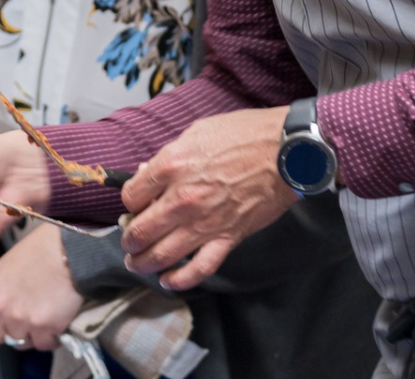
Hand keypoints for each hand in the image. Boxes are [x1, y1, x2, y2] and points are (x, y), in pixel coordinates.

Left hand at [0, 227, 83, 363]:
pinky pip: (44, 344)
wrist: (67, 252)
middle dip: (11, 329)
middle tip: (26, 309)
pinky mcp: (42, 327)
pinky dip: (51, 336)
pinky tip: (56, 316)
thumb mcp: (4, 269)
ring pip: (23, 342)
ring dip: (33, 332)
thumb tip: (0, 315)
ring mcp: (19, 319)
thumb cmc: (39, 253)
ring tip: (44, 307)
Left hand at [118, 106, 297, 290]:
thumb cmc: (243, 135)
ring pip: (162, 254)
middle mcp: (182, 199)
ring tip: (137, 263)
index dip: (128, 202)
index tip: (134, 205)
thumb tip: (148, 173)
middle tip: (128, 242)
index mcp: (171, 166)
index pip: (131, 195)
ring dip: (143, 263)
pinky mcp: (228, 238)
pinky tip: (168, 281)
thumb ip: (169, 156)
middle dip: (129, 240)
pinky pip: (199, 267)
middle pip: (140, 230)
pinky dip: (180, 279)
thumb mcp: (195, 133)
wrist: (286, 152)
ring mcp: (205, 222)